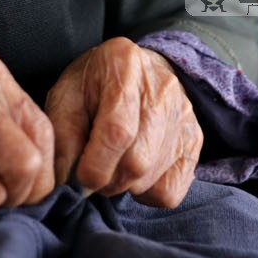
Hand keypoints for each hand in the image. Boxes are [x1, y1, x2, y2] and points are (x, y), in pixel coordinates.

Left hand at [45, 37, 202, 206]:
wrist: (134, 69)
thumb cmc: (93, 84)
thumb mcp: (66, 95)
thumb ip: (62, 134)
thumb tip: (67, 182)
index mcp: (124, 64)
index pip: (117, 130)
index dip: (95, 165)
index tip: (80, 177)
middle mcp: (162, 87)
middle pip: (138, 160)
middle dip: (108, 179)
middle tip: (94, 171)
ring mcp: (184, 113)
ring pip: (153, 178)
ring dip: (125, 185)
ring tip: (113, 165)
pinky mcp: (194, 139)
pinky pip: (171, 190)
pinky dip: (148, 193)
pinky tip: (136, 172)